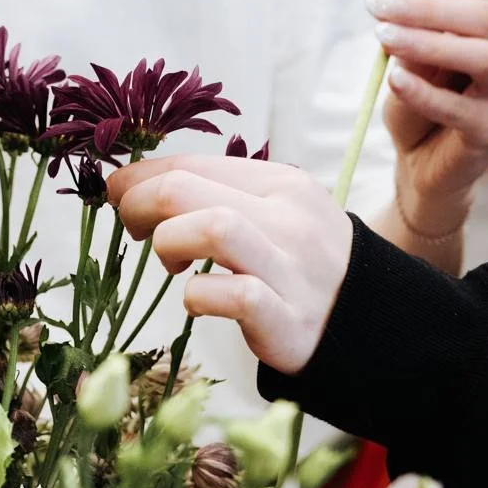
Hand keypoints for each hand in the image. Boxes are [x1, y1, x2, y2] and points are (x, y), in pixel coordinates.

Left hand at [108, 155, 352, 375]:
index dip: (140, 175)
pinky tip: (198, 301)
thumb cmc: (302, 267)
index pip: (192, 161)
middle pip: (187, 188)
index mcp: (281, 183)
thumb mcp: (276, 213)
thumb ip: (221, 195)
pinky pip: (232, 295)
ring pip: (213, 227)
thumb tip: (140, 187)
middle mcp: (288, 218)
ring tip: (170, 261)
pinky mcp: (288, 319)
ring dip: (169, 242)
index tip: (117, 194)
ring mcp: (291, 269)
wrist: (371, 325)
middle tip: (131, 228)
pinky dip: (198, 296)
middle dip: (139, 203)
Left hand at [365, 0, 487, 211]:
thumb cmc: (419, 98)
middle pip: (482, 14)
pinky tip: (394, 80)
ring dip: (428, 42)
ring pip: (485, 55)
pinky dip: (425, 92)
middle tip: (375, 5)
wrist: (421, 160)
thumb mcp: (409, 55)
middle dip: (423, 5)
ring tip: (382, 37)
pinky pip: (463, 108)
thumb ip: (410, 28)